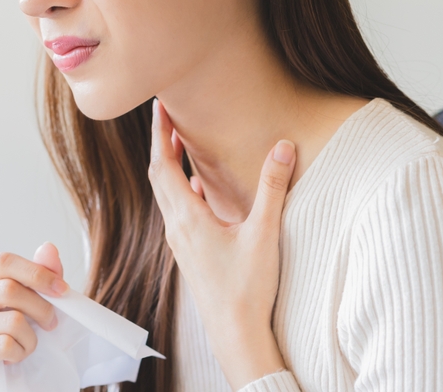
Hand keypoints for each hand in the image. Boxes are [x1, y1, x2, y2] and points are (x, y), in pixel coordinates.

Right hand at [0, 243, 68, 391]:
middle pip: (8, 289)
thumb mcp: (33, 298)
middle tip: (52, 323)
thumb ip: (41, 273)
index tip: (62, 289)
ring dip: (32, 337)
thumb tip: (48, 248)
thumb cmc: (16, 332)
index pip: (3, 262)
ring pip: (11, 320)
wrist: (5, 375)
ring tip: (27, 343)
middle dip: (41, 307)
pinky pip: (5, 345)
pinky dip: (20, 353)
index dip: (37, 273)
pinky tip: (14, 357)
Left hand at [148, 99, 295, 389]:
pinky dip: (182, 190)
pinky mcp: (189, 254)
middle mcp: (176, 227)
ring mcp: (180, 242)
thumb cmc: (247, 289)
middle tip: (166, 116)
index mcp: (187, 217)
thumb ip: (273, 187)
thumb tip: (283, 146)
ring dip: (170, 166)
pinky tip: (200, 190)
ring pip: (166, 195)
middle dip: (160, 143)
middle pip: (158, 176)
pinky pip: (178, 212)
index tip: (158, 107)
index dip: (158, 133)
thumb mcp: (264, 233)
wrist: (236, 334)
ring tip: (180, 144)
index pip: (162, 164)